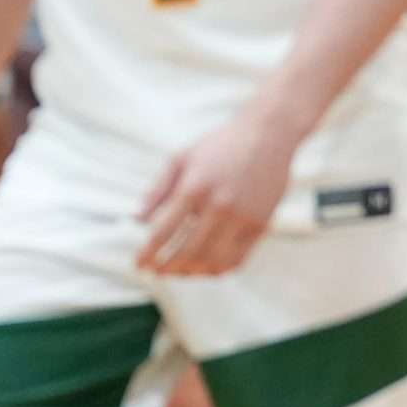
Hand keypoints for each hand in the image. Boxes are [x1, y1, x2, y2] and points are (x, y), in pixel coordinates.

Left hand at [137, 108, 299, 275]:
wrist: (269, 133)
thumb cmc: (220, 145)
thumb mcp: (182, 158)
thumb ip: (157, 190)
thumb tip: (136, 220)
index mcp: (194, 188)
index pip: (162, 233)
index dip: (147, 254)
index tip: (139, 265)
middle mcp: (219, 205)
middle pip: (186, 252)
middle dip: (167, 269)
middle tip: (157, 273)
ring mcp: (242, 216)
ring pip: (211, 260)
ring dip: (191, 272)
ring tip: (180, 272)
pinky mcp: (260, 223)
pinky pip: (236, 258)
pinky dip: (218, 270)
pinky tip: (206, 267)